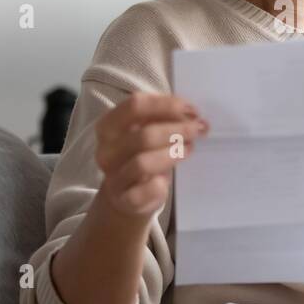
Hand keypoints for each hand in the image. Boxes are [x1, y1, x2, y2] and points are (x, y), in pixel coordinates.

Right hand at [94, 92, 207, 221]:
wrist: (128, 195)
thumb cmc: (142, 154)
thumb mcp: (148, 131)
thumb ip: (165, 119)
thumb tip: (194, 116)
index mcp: (108, 125)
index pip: (136, 105)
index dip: (167, 105)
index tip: (192, 110)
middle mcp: (106, 150)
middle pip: (144, 135)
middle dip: (177, 130)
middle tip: (198, 129)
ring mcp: (113, 176)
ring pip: (143, 163)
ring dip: (172, 154)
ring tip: (189, 149)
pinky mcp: (124, 199)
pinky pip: (145, 191)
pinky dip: (159, 186)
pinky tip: (167, 181)